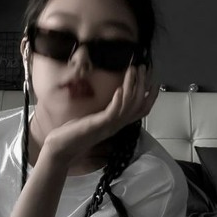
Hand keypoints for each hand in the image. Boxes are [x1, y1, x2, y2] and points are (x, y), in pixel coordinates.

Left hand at [43, 65, 158, 164]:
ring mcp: (109, 126)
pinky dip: (118, 100)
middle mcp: (117, 125)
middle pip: (138, 105)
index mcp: (117, 123)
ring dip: (132, 86)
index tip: (154, 81)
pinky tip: (120, 88)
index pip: (141, 111)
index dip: (150, 96)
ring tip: (133, 70)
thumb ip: (105, 112)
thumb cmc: (74, 134)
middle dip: (143, 84)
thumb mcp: (94, 120)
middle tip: (143, 67)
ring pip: (128, 105)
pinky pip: (113, 113)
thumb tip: (112, 98)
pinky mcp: (99, 125)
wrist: (61, 149)